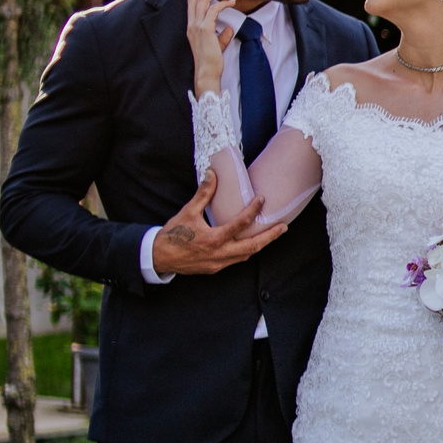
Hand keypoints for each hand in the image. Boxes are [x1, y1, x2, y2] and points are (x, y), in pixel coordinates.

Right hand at [151, 170, 285, 275]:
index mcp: (213, 239)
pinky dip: (246, 252)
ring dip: (260, 245)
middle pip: (253, 246)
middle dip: (270, 237)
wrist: (158, 257)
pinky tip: (251, 244)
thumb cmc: (173, 234)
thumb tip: (212, 173)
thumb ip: (203, 194)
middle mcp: (219, 254)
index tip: (262, 199)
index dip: (253, 210)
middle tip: (283, 227)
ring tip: (272, 235)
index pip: (240, 224)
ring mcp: (218, 263)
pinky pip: (236, 260)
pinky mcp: (215, 269)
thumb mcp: (187, 212)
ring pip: (246, 255)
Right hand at [186, 0, 235, 92]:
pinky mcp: (205, 29)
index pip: (192, 4)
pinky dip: (223, 4)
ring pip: (203, 1)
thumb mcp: (216, 46)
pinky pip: (214, 10)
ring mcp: (196, 26)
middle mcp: (191, 24)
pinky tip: (232, 2)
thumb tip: (229, 29)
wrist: (207, 72)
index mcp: (191, 27)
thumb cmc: (212, 61)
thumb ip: (221, 37)